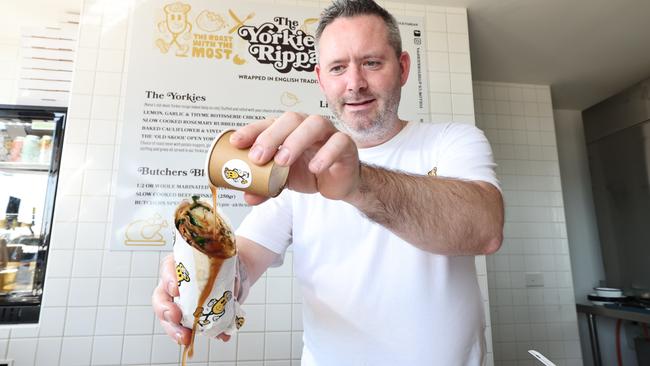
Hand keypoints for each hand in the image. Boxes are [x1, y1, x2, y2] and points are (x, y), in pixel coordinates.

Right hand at [152, 254, 230, 344]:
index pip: (167, 268)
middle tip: (176, 318)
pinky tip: (210, 338)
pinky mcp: (193, 316)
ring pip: (170, 318)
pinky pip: (189, 328)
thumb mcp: (223, 259)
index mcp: (180, 265)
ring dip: (175, 330)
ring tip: (185, 338)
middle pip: (161, 299)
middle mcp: (176, 285)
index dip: (169, 279)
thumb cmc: (223, 261)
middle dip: (166, 311)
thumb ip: (223, 272)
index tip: (175, 289)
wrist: (236, 269)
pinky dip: (197, 335)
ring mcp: (182, 302)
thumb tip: (229, 296)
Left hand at [230, 112, 360, 204]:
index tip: (236, 143)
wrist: (339, 182)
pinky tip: (315, 168)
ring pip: (314, 124)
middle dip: (271, 136)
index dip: (252, 131)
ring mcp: (328, 133)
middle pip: (290, 119)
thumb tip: (248, 196)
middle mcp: (307, 126)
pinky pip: (338, 142)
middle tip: (258, 157)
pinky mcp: (345, 145)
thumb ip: (266, 186)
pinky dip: (326, 154)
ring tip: (283, 162)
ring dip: (296, 141)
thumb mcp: (283, 180)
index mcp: (289, 130)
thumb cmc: (310, 172)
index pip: (268, 123)